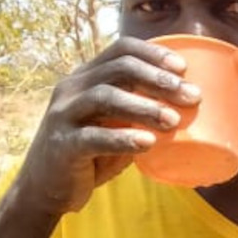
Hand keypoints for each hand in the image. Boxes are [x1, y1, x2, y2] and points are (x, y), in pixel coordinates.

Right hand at [13, 38, 201, 218]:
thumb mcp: (114, 123)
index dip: (153, 54)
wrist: (46, 187)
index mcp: (86, 77)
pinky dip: (123, 138)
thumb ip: (138, 110)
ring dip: (145, 107)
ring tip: (173, 120)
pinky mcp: (63, 145)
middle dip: (158, 79)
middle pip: (119, 69)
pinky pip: (94, 137)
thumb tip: (188, 104)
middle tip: (191, 95)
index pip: (121, 50)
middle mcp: (72, 89)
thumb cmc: (90, 152)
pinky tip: (147, 143)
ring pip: (106, 97)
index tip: (183, 69)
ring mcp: (64, 115)